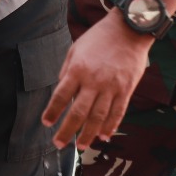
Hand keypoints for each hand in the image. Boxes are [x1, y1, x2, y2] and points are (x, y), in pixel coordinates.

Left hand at [42, 12, 150, 147]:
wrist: (129, 29)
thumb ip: (67, 70)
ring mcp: (112, 87)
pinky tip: (104, 136)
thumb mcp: (76, 49)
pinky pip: (118, 112)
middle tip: (59, 144)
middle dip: (67, 131)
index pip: (61, 96)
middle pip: (78, 112)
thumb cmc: (99, 37)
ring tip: (81, 146)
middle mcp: (94, 81)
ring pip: (99, 117)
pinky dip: (111, 126)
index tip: (46, 123)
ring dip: (88, 134)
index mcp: (78, 69)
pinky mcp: (126, 89)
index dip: (52, 112)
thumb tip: (61, 89)